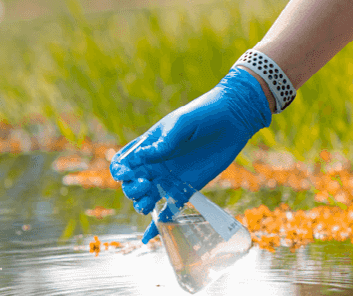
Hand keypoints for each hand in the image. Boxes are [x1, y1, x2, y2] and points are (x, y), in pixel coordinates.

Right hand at [109, 66, 272, 243]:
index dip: (119, 170)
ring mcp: (169, 179)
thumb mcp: (182, 124)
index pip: (123, 163)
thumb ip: (164, 141)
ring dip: (142, 205)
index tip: (126, 172)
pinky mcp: (185, 190)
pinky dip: (158, 225)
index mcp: (148, 146)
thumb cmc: (204, 114)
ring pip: (146, 199)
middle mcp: (155, 165)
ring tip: (148, 204)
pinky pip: (168, 210)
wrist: (232, 120)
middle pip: (130, 184)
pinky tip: (148, 238)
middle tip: (144, 185)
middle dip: (131, 189)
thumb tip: (143, 156)